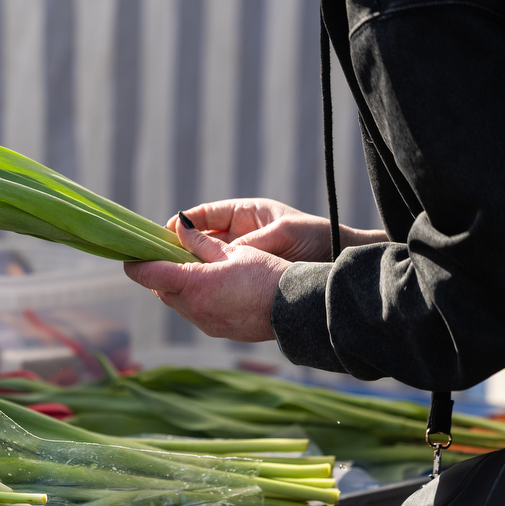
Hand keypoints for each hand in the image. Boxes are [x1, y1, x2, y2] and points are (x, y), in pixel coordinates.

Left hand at [124, 214, 291, 342]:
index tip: (130, 256)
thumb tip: (179, 228)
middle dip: (160, 274)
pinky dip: (195, 299)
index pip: (149, 275)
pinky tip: (212, 287)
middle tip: (168, 255)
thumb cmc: (267, 274)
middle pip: (162, 290)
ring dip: (178, 288)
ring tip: (193, 269)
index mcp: (193, 285)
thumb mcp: (233, 252)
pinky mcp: (218, 330)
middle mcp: (194, 308)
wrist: (296, 309)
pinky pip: (196, 313)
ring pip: (179, 303)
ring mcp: (205, 323)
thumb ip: (201, 243)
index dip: (136, 265)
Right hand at [167, 199, 384, 262]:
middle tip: (163, 259)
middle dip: (183, 247)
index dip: (185, 222)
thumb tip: (221, 253)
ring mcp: (244, 254)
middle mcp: (242, 233)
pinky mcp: (249, 274)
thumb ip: (251, 242)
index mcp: (246, 214)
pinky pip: (223, 277)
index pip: (207, 215)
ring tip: (175, 276)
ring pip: (210, 260)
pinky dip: (210, 282)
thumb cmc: (317, 236)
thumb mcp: (283, 234)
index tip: (167, 231)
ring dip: (194, 267)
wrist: (341, 258)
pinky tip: (199, 291)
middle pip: (203, 238)